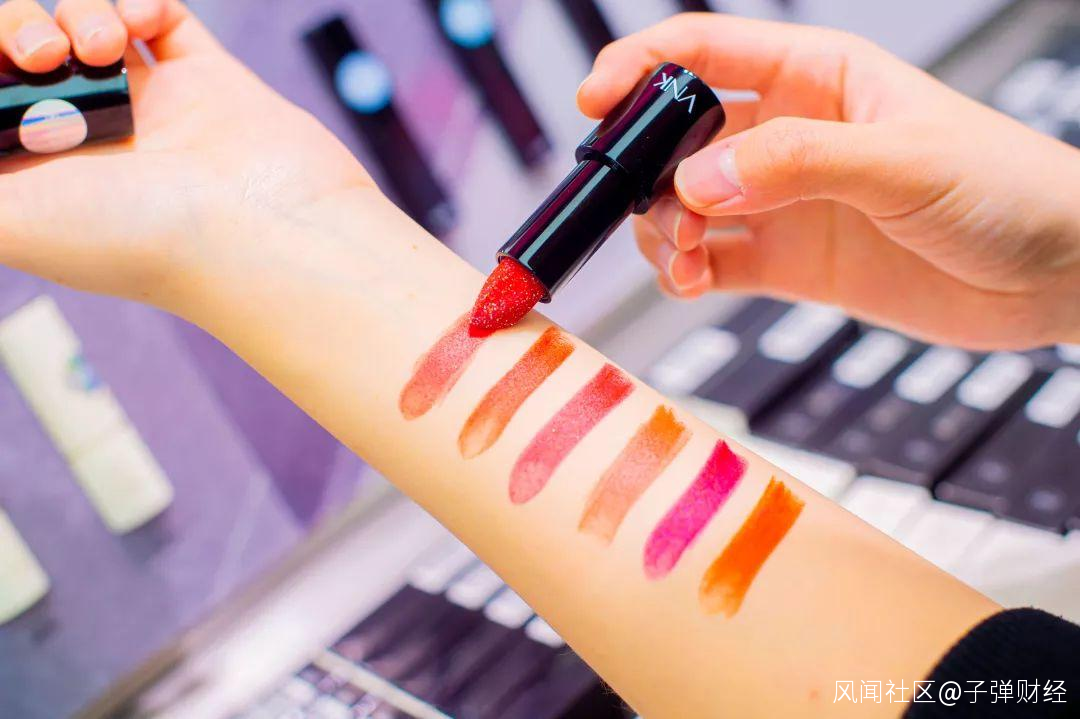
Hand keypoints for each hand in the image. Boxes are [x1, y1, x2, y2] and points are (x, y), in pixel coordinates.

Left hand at [0, 0, 375, 313]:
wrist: (264, 235)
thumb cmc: (142, 242)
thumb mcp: (8, 220)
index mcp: (36, 178)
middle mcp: (87, 141)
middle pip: (17, 51)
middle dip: (13, 29)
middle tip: (39, 55)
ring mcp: (148, 109)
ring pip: (82, 24)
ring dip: (76, 13)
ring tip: (101, 46)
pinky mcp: (204, 80)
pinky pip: (158, 12)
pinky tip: (137, 24)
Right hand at [578, 14, 1079, 348]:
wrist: (1055, 277)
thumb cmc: (1008, 189)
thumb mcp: (904, 161)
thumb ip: (796, 164)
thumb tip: (697, 182)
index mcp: (815, 78)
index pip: (704, 54)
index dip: (641, 68)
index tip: (597, 101)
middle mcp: (786, 136)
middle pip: (676, 137)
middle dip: (645, 170)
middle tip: (655, 208)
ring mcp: (781, 201)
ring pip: (681, 206)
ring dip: (662, 231)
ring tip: (686, 257)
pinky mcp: (786, 261)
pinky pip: (710, 261)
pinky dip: (685, 273)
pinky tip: (694, 281)